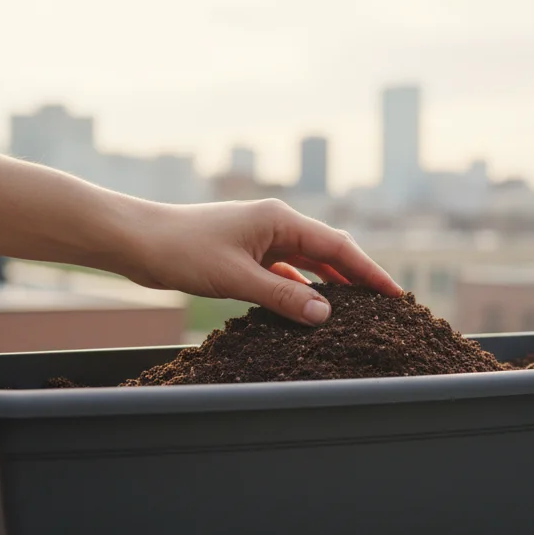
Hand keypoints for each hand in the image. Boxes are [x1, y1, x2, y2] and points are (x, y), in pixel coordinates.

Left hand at [113, 198, 401, 325]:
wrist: (138, 241)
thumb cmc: (183, 250)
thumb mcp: (237, 279)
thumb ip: (283, 297)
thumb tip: (324, 314)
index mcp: (280, 220)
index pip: (338, 247)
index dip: (369, 272)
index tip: (395, 295)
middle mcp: (275, 225)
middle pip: (329, 253)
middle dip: (357, 278)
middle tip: (385, 307)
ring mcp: (260, 240)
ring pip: (308, 264)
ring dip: (330, 285)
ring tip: (356, 311)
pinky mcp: (245, 255)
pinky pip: (284, 273)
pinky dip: (300, 289)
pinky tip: (309, 308)